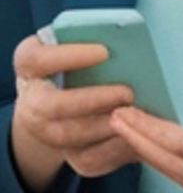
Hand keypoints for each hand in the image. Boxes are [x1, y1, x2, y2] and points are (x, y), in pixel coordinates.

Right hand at [10, 34, 135, 190]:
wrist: (70, 99)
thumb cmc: (82, 60)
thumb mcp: (82, 42)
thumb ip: (98, 36)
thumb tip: (130, 33)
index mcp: (31, 65)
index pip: (36, 59)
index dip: (68, 56)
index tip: (104, 51)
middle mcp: (31, 102)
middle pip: (50, 107)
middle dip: (92, 100)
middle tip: (128, 92)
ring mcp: (46, 133)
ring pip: (70, 139)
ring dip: (107, 128)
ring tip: (137, 113)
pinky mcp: (70, 155)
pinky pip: (91, 159)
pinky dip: (118, 149)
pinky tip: (141, 134)